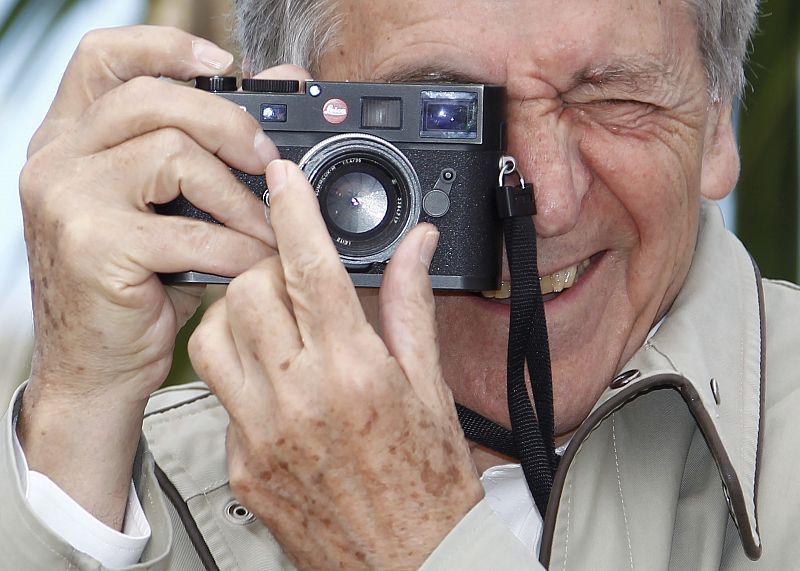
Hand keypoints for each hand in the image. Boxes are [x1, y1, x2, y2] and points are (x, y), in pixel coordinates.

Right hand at [16, 25, 286, 528]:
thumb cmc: (140, 286)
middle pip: (152, 99)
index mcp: (70, 140)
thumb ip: (202, 155)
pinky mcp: (95, 248)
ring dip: (238, 196)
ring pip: (174, 156)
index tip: (224, 63)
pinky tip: (253, 265)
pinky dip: (236, 249)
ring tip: (266, 228)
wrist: (96, 368)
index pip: (103, 58)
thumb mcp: (166, 210)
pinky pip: (189, 231)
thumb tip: (274, 92)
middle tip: (268, 157)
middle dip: (228, 123)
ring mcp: (68, 201)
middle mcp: (58, 160)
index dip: (166, 47)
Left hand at [189, 160, 483, 569]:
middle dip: (266, 268)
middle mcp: (300, 398)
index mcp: (355, 371)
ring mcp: (262, 434)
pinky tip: (273, 379)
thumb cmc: (429, 480)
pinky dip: (238, 369)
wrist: (410, 562)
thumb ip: (413, 305)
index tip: (282, 178)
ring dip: (238, 313)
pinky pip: (218, 392)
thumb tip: (418, 246)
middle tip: (293, 276)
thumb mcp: (431, 386)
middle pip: (248, 291)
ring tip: (274, 322)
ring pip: (214, 335)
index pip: (311, 269)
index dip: (293, 211)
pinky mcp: (241, 463)